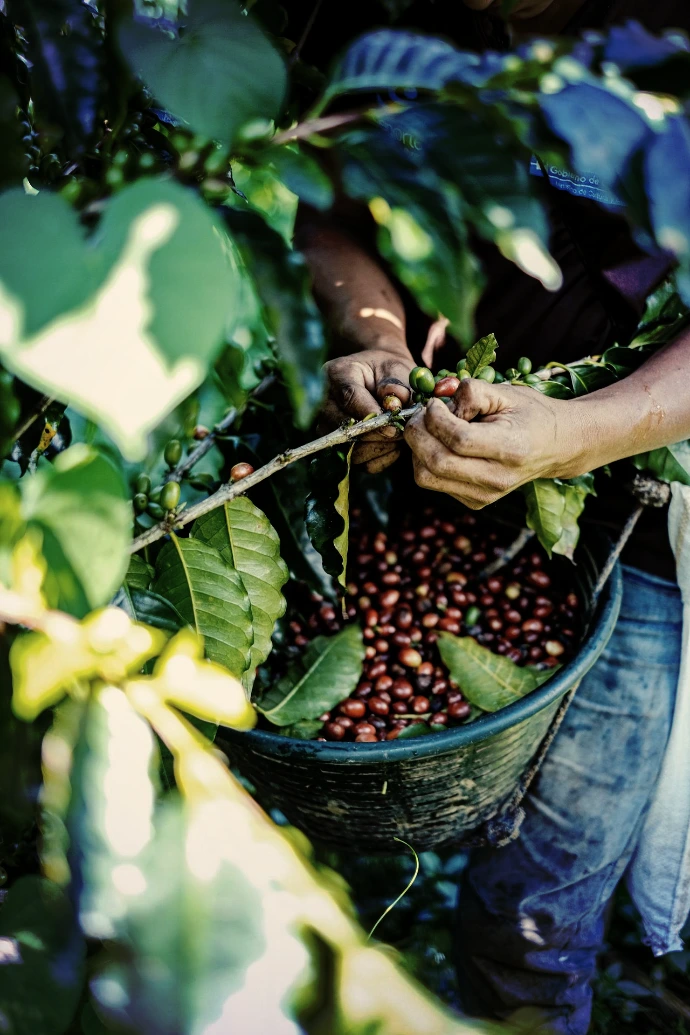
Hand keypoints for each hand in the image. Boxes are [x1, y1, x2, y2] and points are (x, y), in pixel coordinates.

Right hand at [321, 349, 413, 472]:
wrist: (382, 379)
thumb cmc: (389, 372)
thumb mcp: (397, 369)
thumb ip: (397, 384)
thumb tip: (393, 405)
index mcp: (337, 373)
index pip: (349, 397)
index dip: (370, 414)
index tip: (392, 426)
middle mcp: (324, 401)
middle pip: (344, 426)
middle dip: (376, 434)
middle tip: (400, 433)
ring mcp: (327, 426)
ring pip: (350, 448)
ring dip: (379, 448)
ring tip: (398, 436)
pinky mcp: (336, 445)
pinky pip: (357, 462)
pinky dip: (378, 458)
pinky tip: (392, 446)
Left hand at [404, 379, 588, 508]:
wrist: (555, 446)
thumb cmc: (529, 413)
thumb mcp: (506, 393)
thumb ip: (472, 392)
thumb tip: (438, 403)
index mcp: (510, 449)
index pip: (459, 440)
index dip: (436, 418)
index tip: (434, 403)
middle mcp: (496, 478)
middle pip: (436, 462)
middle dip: (417, 433)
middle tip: (421, 413)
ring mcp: (484, 496)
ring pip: (426, 476)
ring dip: (418, 449)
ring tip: (430, 428)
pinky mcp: (474, 502)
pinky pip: (433, 482)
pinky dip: (427, 460)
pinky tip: (441, 444)